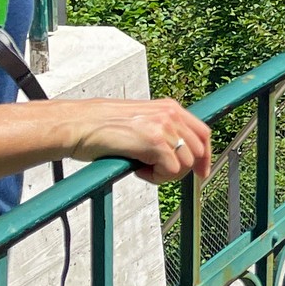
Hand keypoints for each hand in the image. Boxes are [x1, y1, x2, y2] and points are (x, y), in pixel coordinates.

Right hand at [70, 98, 212, 183]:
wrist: (78, 124)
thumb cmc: (102, 127)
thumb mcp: (140, 122)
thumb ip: (161, 131)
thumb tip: (178, 153)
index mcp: (169, 108)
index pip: (202, 133)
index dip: (205, 156)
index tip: (201, 172)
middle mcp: (170, 114)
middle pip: (198, 151)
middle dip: (182, 170)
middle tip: (158, 173)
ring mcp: (164, 127)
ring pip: (184, 164)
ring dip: (164, 174)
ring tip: (141, 167)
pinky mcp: (154, 141)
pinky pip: (170, 171)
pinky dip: (154, 177)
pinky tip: (136, 168)